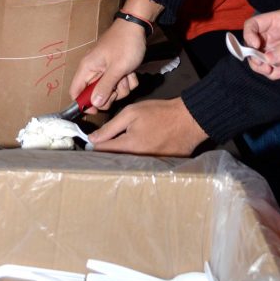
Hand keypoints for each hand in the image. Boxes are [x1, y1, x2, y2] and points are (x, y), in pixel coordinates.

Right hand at [70, 18, 147, 108]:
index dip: (84, 104)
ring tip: (127, 73)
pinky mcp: (116, 69)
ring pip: (111, 90)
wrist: (137, 26)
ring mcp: (106, 70)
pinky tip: (132, 71)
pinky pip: (120, 84)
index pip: (75, 92)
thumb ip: (105, 87)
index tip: (98, 110)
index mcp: (87, 68)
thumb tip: (95, 104)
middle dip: (110, 94)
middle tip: (118, 86)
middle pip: (96, 94)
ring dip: (122, 86)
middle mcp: (94, 70)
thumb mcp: (117, 68)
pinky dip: (128, 80)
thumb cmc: (125, 44)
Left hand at [88, 98, 206, 155]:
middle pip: (114, 160)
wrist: (188, 120)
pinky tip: (139, 150)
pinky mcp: (160, 168)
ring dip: (122, 158)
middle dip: (108, 153)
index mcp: (129, 147)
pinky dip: (137, 160)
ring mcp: (149, 166)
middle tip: (106, 143)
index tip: (92, 142)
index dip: (94, 146)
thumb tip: (92, 139)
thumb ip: (110, 127)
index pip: (103, 151)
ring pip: (127, 164)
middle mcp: (137, 161)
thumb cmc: (160, 113)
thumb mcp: (131, 113)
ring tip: (123, 147)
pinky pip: (142, 166)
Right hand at [243, 10, 279, 78]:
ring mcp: (277, 49)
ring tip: (274, 72)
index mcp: (278, 21)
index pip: (253, 24)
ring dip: (262, 68)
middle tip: (264, 66)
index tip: (255, 47)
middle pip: (252, 44)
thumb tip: (268, 59)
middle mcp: (274, 34)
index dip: (249, 34)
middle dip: (254, 57)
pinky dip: (272, 73)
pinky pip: (270, 68)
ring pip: (259, 59)